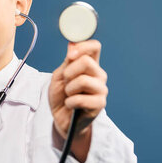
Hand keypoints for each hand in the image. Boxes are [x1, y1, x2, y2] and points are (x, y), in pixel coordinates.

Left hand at [48, 40, 107, 162]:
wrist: (61, 118)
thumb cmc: (61, 96)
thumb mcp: (59, 76)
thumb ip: (67, 62)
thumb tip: (72, 44)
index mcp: (90, 65)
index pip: (94, 47)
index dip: (82, 46)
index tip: (70, 55)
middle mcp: (99, 75)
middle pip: (86, 61)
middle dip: (68, 73)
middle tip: (66, 83)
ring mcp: (101, 89)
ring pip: (82, 80)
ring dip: (69, 89)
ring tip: (69, 95)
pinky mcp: (100, 104)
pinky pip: (80, 98)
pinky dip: (70, 102)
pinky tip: (71, 106)